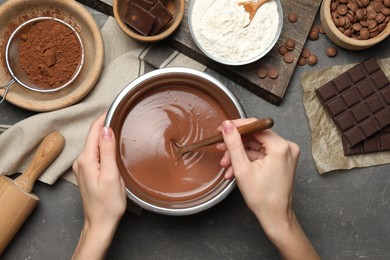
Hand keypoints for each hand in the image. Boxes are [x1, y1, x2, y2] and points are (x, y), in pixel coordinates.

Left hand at [72, 114, 125, 259]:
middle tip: (122, 114)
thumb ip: (107, 151)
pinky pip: (95, 152)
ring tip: (120, 126)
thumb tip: (106, 129)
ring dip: (105, 134)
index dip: (105, 117)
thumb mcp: (111, 176)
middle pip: (94, 135)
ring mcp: (83, 167)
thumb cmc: (108, 204)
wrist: (100, 223)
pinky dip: (104, 145)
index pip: (94, 130)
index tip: (117, 107)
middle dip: (106, 123)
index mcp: (86, 159)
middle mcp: (81, 161)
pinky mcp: (87, 172)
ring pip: (94, 144)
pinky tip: (113, 145)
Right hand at [217, 118, 318, 259]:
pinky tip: (235, 169)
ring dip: (239, 155)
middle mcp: (287, 147)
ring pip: (256, 146)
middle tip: (221, 151)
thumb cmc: (262, 198)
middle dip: (236, 146)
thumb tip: (227, 125)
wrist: (275, 216)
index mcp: (280, 147)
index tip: (221, 129)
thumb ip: (234, 143)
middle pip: (255, 137)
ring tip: (227, 166)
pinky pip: (261, 154)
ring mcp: (285, 153)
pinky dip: (247, 160)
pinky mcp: (282, 160)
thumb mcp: (242, 168)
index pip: (255, 126)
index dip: (236, 127)